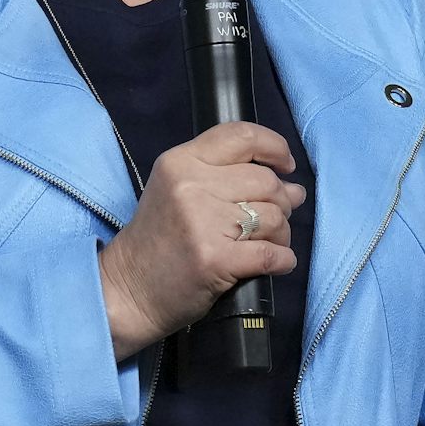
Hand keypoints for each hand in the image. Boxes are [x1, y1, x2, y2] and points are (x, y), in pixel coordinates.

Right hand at [97, 122, 306, 358]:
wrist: (129, 289)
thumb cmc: (158, 240)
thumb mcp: (178, 190)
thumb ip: (229, 178)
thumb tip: (294, 188)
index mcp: (181, 161)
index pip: (242, 136)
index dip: (275, 147)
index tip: (285, 166)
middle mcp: (191, 185)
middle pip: (265, 180)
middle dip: (282, 202)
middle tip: (273, 220)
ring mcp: (202, 222)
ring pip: (274, 217)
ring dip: (282, 234)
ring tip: (268, 244)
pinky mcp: (215, 259)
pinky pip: (272, 253)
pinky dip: (283, 260)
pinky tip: (276, 262)